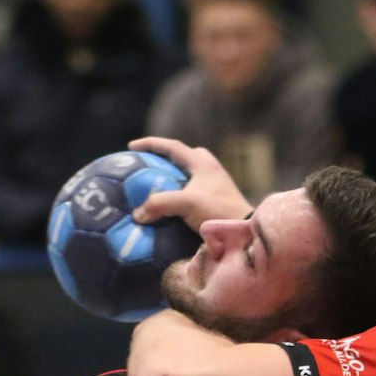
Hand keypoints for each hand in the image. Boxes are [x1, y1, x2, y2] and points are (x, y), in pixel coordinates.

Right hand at [127, 137, 253, 226]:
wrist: (244, 231)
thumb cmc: (218, 211)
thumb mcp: (186, 203)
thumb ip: (159, 204)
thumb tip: (138, 214)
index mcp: (203, 163)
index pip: (172, 146)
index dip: (151, 144)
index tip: (132, 147)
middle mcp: (210, 170)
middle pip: (185, 156)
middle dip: (166, 158)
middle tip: (150, 165)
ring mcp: (215, 185)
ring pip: (190, 173)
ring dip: (174, 176)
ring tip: (158, 185)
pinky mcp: (216, 200)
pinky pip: (194, 190)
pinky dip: (180, 192)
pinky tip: (172, 204)